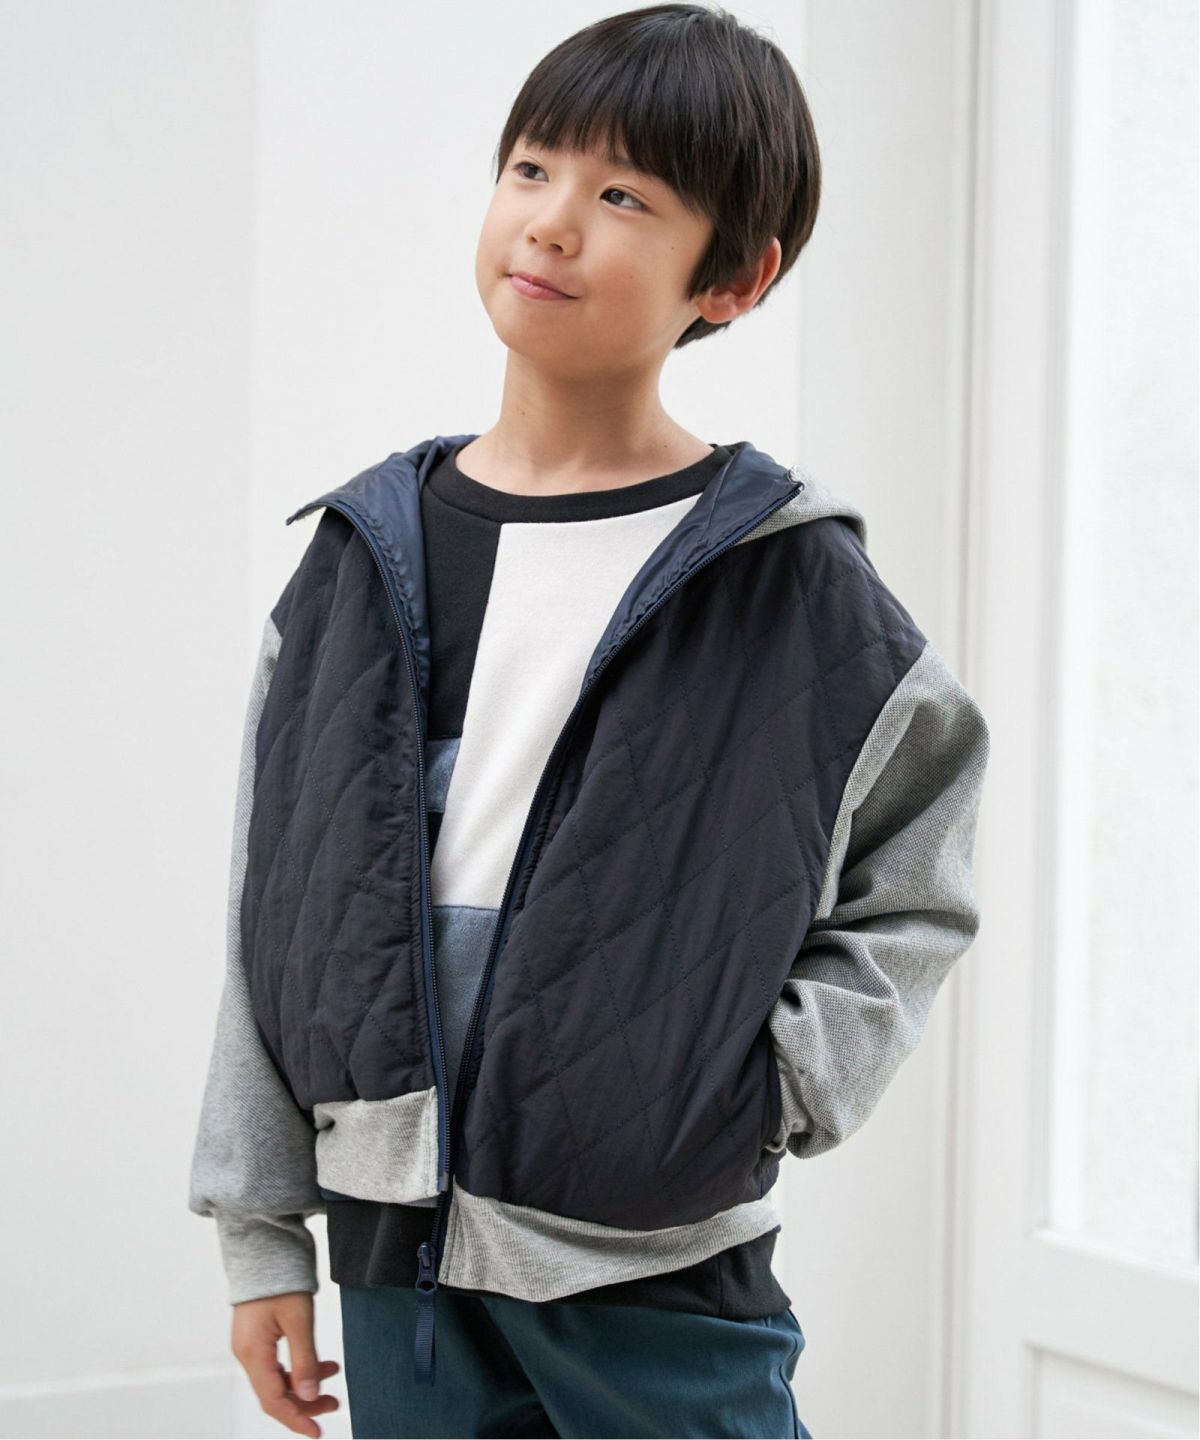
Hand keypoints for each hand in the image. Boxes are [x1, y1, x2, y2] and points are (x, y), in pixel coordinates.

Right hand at [231, 1291, 340, 1437]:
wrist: (265, 1248)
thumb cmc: (280, 1277)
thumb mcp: (299, 1320)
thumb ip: (304, 1361)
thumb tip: (309, 1396)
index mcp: (253, 1353)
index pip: (273, 1401)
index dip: (296, 1419)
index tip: (317, 1431)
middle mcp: (247, 1354)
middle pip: (274, 1393)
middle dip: (304, 1403)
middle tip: (334, 1404)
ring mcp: (251, 1346)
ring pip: (277, 1379)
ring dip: (303, 1384)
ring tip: (333, 1375)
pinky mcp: (258, 1337)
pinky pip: (277, 1364)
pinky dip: (298, 1368)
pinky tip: (320, 1363)